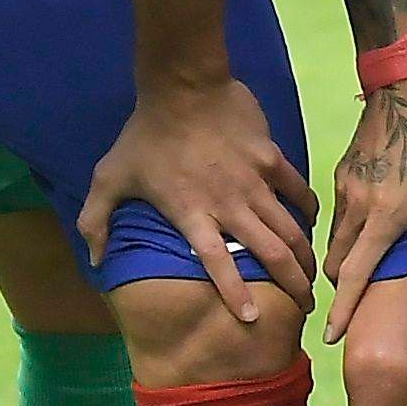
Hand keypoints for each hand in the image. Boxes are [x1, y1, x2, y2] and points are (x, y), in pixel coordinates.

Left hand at [86, 76, 317, 327]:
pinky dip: (307, 211)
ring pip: (290, 228)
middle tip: (305, 306)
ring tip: (312, 276)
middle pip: (270, 252)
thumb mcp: (108, 178)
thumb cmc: (144, 135)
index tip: (252, 320)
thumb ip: (95, 222)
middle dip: (291, 284)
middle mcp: (229, 204)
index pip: (218, 263)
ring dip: (304, 256)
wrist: (183, 85)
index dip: (236, 293)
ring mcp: (254, 181)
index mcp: (192, 214)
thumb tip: (94, 261)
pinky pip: (297, 191)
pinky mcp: (271, 159)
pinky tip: (311, 224)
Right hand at [317, 73, 406, 332]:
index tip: (330, 338)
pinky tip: (367, 225)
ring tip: (360, 268)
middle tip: (353, 303)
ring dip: (343, 258)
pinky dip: (344, 229)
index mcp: (385, 218)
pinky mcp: (343, 170)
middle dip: (343, 287)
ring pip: (333, 238)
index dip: (344, 310)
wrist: (406, 85)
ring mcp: (346, 188)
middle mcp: (357, 208)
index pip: (356, 275)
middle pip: (337, 264)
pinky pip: (336, 213)